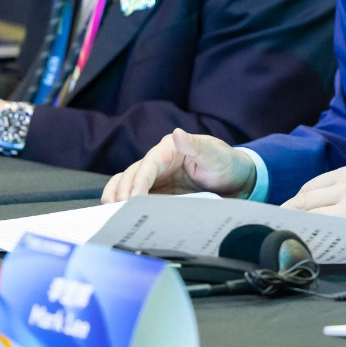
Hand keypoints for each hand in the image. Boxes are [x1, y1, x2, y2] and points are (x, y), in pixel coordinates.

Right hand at [102, 128, 257, 202]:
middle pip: (132, 173)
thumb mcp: (216, 156)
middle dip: (123, 190)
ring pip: (128, 182)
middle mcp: (159, 161)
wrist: (236, 179)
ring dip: (117, 194)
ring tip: (109, 210)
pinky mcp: (157, 191)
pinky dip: (125, 202)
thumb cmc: (227, 164)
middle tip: (118, 209)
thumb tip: (177, 133)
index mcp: (170, 149)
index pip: (149, 164)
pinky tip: (119, 214)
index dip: (139, 180)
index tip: (133, 198)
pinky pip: (136, 195)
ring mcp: (157, 177)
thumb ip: (197, 146)